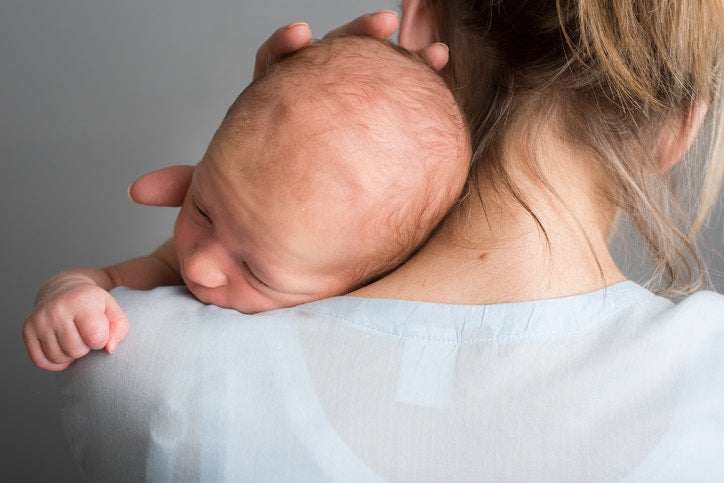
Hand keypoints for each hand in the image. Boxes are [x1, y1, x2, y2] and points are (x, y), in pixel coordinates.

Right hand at [22, 274, 128, 370]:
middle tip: (84, 334)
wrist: (63, 289)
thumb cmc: (92, 303)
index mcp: (81, 301)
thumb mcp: (113, 309)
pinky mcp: (27, 329)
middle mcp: (56, 309)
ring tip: (73, 337)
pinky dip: (54, 361)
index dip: (102, 339)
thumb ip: (120, 329)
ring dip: (70, 354)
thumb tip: (109, 349)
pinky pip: (41, 361)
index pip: (96, 337)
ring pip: (58, 358)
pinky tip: (61, 347)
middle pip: (76, 350)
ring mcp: (39, 319)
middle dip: (85, 347)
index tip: (99, 330)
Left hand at [128, 11, 449, 206]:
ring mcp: (348, 123)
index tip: (299, 35)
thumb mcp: (225, 201)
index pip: (275, 71)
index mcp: (277, 115)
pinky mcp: (376, 139)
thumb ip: (193, 190)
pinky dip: (425, 89)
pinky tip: (444, 74)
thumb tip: (141, 190)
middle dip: (355, 39)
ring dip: (401, 60)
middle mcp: (314, 111)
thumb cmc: (260, 218)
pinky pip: (404, 108)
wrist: (295, 247)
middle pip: (333, 60)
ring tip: (432, 53)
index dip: (283, 52)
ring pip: (374, 79)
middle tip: (381, 24)